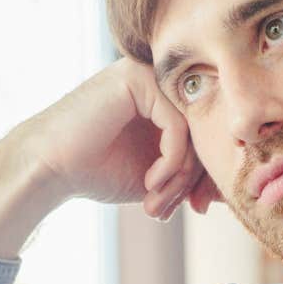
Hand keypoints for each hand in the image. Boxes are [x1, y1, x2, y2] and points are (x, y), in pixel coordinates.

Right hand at [18, 58, 211, 218]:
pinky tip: (151, 181)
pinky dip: (171, 161)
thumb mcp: (157, 176)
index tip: (196, 208)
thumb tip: (234, 189)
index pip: (206, 132)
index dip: (206, 175)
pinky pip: (177, 125)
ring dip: (180, 176)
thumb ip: (191, 173)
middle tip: (170, 209)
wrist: (47, 169)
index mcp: (164, 98)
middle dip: (193, 180)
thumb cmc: (95, 171)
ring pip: (193, 129)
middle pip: (203, 130)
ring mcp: (147, 74)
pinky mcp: (136, 78)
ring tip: (156, 201)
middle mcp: (158, 80)